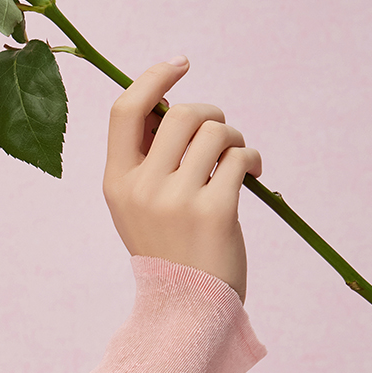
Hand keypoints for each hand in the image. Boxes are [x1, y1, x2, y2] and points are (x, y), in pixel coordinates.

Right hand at [102, 57, 261, 302]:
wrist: (188, 308)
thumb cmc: (169, 249)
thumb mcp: (138, 206)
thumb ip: (146, 158)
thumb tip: (166, 102)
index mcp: (117, 182)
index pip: (125, 110)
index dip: (153, 78)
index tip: (181, 64)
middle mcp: (142, 188)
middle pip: (180, 114)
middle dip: (210, 114)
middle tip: (222, 135)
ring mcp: (177, 200)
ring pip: (215, 132)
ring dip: (235, 138)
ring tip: (238, 159)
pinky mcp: (214, 211)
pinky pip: (241, 158)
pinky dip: (253, 159)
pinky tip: (254, 174)